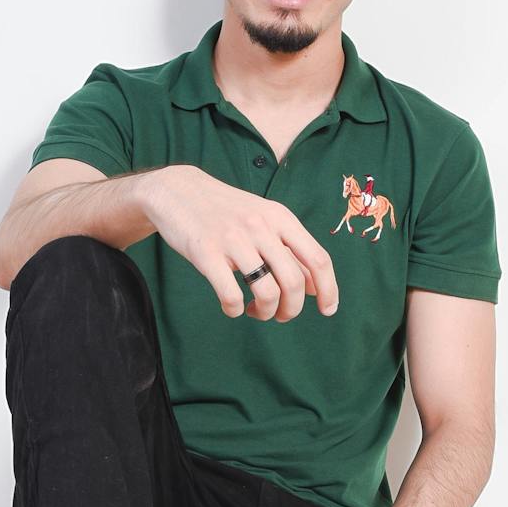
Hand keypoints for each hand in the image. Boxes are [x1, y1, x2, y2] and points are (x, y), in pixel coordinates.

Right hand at [142, 165, 339, 322]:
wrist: (178, 191)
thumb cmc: (226, 213)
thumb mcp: (264, 221)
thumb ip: (291, 250)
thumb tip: (318, 288)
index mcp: (281, 218)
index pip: (318, 259)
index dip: (329, 290)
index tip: (328, 310)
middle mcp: (261, 227)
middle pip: (294, 282)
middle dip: (291, 309)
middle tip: (279, 315)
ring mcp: (233, 239)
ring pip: (267, 292)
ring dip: (265, 312)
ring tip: (255, 310)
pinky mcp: (206, 253)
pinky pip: (231, 295)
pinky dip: (235, 310)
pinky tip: (232, 305)